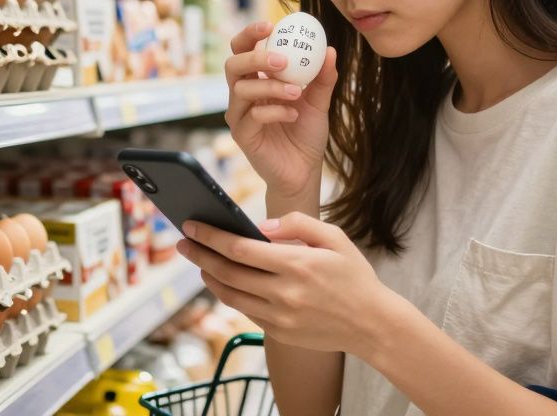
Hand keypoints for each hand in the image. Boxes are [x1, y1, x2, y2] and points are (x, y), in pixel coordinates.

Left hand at [177, 212, 393, 354]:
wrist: (373, 325)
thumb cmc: (354, 275)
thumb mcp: (334, 237)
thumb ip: (296, 223)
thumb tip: (260, 225)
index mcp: (297, 264)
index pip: (240, 248)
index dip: (210, 236)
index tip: (191, 226)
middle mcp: (285, 293)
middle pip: (227, 272)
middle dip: (199, 255)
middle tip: (183, 243)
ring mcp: (280, 316)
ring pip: (230, 295)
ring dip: (209, 277)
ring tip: (199, 263)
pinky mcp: (279, 332)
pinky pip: (245, 311)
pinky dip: (229, 294)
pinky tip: (224, 281)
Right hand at [224, 22, 338, 198]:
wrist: (304, 171)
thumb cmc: (306, 134)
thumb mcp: (319, 102)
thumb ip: (322, 78)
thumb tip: (329, 49)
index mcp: (257, 80)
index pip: (243, 50)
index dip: (250, 35)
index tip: (271, 26)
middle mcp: (243, 95)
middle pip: (233, 65)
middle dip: (256, 58)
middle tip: (282, 59)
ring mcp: (239, 115)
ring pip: (241, 90)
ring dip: (271, 87)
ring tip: (296, 92)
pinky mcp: (242, 135)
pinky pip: (251, 116)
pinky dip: (275, 111)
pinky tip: (294, 115)